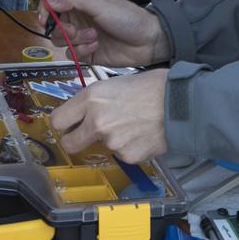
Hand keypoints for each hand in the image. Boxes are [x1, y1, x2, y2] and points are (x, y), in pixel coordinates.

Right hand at [38, 0, 169, 65]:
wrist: (148, 41)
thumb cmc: (129, 17)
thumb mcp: (100, 3)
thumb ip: (72, 0)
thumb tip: (49, 0)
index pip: (52, 0)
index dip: (45, 8)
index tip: (46, 18)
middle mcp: (78, 16)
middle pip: (53, 23)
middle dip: (61, 29)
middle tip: (74, 30)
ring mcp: (82, 35)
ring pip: (60, 40)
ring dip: (74, 40)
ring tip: (93, 37)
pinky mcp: (86, 52)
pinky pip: (72, 54)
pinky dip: (82, 50)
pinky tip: (97, 46)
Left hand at [50, 70, 168, 162]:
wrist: (180, 103)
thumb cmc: (152, 87)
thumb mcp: (115, 83)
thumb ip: (95, 100)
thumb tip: (83, 112)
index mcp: (91, 98)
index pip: (58, 120)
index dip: (64, 123)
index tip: (69, 124)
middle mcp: (96, 121)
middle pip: (69, 143)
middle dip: (76, 140)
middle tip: (89, 134)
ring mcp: (111, 141)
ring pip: (102, 147)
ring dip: (112, 140)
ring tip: (133, 124)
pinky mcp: (127, 156)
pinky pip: (122, 154)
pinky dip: (130, 147)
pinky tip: (143, 134)